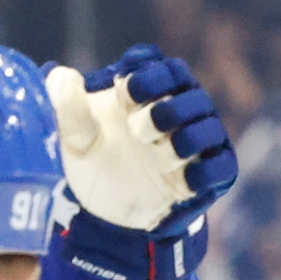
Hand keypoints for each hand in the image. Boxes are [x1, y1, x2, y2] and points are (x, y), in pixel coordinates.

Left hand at [46, 44, 235, 234]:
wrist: (107, 213)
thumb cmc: (96, 162)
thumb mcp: (74, 138)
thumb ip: (67, 107)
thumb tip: (59, 73)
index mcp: (146, 92)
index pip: (161, 65)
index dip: (146, 73)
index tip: (122, 89)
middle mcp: (178, 109)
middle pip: (188, 89)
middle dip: (165, 106)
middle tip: (136, 127)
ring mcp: (197, 141)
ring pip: (208, 126)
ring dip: (184, 138)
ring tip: (156, 153)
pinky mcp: (210, 174)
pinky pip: (221, 165)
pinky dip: (203, 171)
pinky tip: (181, 180)